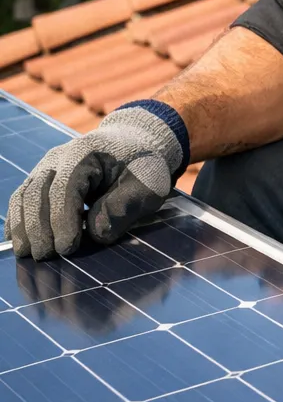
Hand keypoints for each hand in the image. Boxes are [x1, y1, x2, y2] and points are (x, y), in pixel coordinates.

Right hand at [7, 102, 187, 261]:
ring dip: (23, 228)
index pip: (65, 188)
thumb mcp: (146, 186)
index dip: (62, 220)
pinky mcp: (42, 179)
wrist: (134, 145)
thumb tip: (95, 233)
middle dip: (39, 228)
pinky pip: (22, 199)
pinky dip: (17, 221)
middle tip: (47, 257)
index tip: (66, 248)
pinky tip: (20, 242)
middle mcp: (58, 157)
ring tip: (29, 255)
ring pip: (24, 196)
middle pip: (37, 193)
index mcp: (85, 154)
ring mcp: (46, 167)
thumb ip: (123, 207)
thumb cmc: (142, 167)